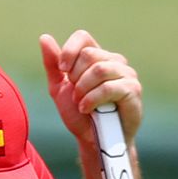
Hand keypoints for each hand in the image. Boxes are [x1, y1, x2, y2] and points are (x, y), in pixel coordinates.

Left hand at [39, 30, 143, 144]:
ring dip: (83, 89)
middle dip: (75, 77)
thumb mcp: (60, 88)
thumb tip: (44, 37)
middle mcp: (114, 61)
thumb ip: (53, 65)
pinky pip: (109, 87)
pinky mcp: (133, 89)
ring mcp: (126, 74)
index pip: (83, 37)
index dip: (69, 51)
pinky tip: (87, 109)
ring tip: (81, 104)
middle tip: (76, 95)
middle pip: (88, 54)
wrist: (93, 141)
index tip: (62, 71)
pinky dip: (92, 99)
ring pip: (99, 69)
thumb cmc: (80, 115)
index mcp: (97, 57)